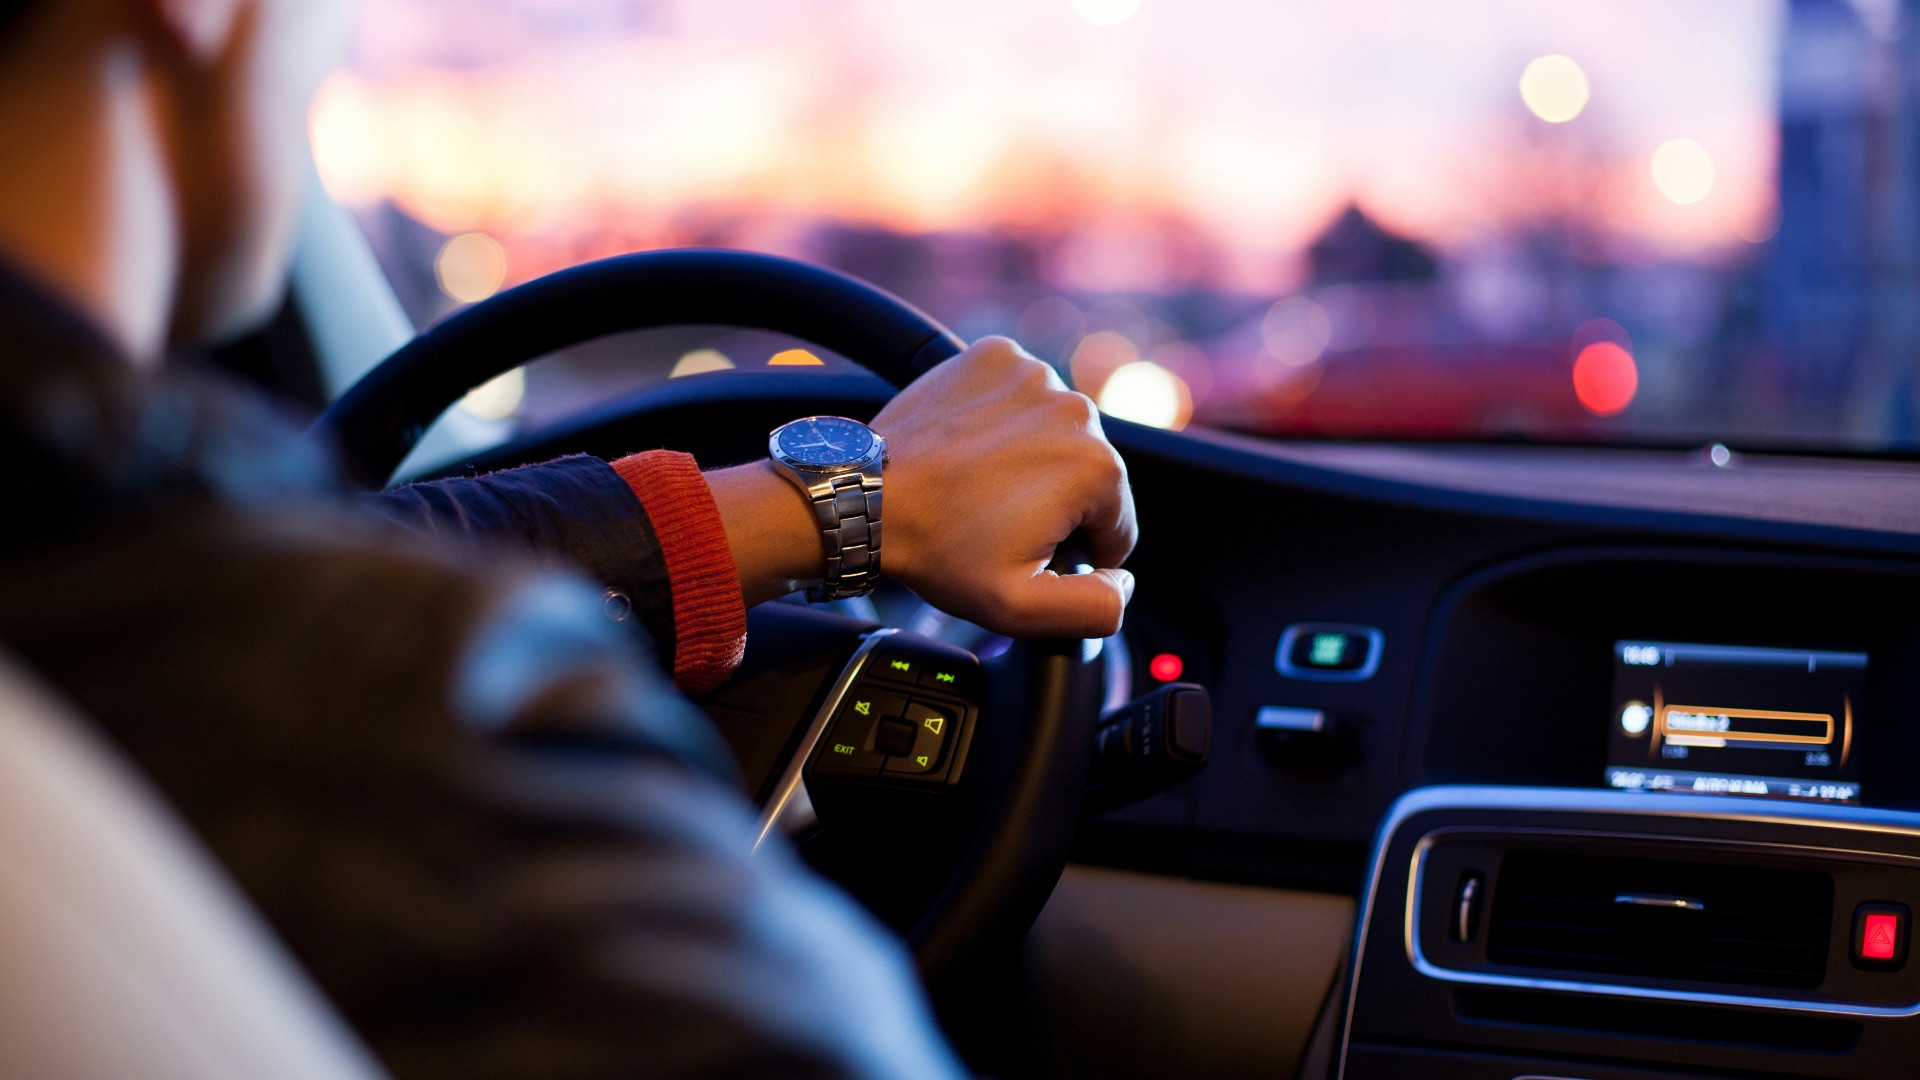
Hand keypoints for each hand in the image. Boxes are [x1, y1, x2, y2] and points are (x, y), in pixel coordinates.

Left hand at [707, 337, 1136, 637]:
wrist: (867, 496)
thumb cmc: (939, 550)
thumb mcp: (1022, 608)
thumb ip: (1096, 607)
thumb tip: (1124, 581)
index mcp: (1097, 468)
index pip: (1117, 525)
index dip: (1076, 552)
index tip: (1026, 550)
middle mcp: (1076, 409)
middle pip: (1089, 474)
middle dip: (1055, 503)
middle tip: (996, 522)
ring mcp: (1034, 373)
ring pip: (1056, 432)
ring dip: (1032, 459)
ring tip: (980, 485)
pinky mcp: (996, 355)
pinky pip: (1021, 395)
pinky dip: (1005, 419)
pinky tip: (972, 448)